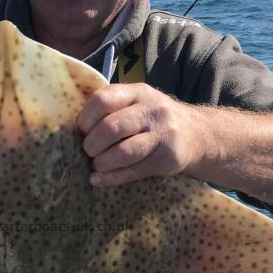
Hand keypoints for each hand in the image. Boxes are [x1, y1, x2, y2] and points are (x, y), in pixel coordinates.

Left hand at [77, 84, 199, 186]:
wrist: (198, 135)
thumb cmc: (155, 120)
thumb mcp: (138, 103)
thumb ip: (112, 109)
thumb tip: (74, 128)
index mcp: (138, 92)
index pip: (103, 100)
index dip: (86, 118)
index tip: (82, 130)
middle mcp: (152, 111)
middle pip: (111, 128)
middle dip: (92, 144)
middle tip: (88, 151)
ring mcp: (162, 135)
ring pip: (123, 153)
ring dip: (102, 163)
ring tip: (96, 166)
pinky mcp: (167, 159)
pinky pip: (133, 172)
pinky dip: (111, 178)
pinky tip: (99, 180)